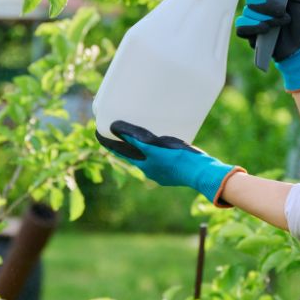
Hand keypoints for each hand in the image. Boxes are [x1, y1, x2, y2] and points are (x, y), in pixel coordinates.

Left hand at [95, 121, 245, 207]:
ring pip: (149, 155)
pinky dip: (158, 147)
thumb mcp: (153, 148)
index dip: (109, 143)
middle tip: (119, 131)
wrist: (201, 172)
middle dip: (126, 143)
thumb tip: (115, 128)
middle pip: (134, 153)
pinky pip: (162, 155)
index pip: (121, 152)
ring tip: (142, 133)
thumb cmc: (177, 161)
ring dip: (143, 145)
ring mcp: (165, 169)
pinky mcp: (176, 166)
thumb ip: (135, 139)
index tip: (98, 133)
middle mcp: (152, 170)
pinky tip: (165, 140)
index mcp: (145, 166)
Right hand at [235, 0, 299, 91]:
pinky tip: (266, 29)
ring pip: (248, 13)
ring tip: (282, 22)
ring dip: (267, 18)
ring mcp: (253, 20)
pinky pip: (241, 29)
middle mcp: (258, 5)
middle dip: (267, 5)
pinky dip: (253, 28)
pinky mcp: (251, 35)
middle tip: (281, 10)